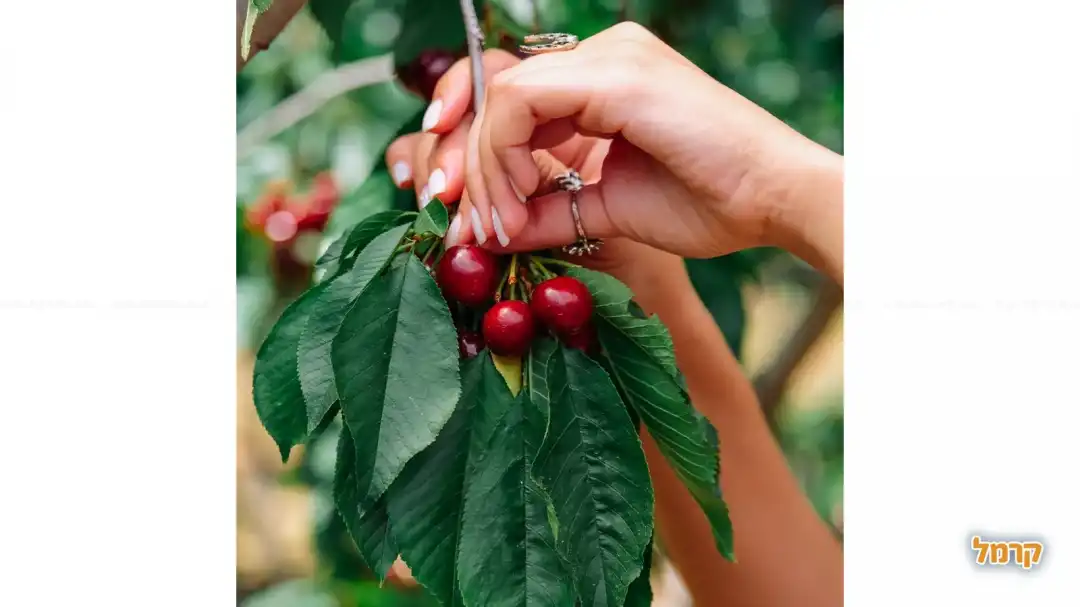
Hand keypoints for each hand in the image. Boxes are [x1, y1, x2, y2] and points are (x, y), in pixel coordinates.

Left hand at [385, 52, 691, 303]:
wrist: (773, 201)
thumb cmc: (710, 205)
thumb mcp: (605, 210)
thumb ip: (546, 212)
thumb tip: (489, 231)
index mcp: (605, 79)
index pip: (513, 98)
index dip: (475, 147)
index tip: (463, 209)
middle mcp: (605, 54)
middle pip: (497, 92)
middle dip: (466, 164)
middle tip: (465, 224)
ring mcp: (611, 57)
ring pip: (503, 95)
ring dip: (483, 167)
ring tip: (494, 225)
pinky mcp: (616, 76)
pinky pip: (523, 101)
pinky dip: (502, 155)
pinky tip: (511, 205)